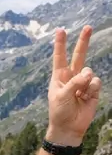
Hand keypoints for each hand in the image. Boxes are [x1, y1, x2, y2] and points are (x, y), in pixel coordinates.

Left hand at [47, 26, 101, 146]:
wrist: (69, 127)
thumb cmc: (59, 112)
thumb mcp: (61, 96)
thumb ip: (74, 82)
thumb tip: (88, 73)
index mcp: (59, 77)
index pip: (60, 57)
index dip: (60, 44)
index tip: (60, 30)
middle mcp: (72, 77)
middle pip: (79, 55)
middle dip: (83, 41)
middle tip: (88, 27)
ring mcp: (83, 83)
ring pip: (89, 71)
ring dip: (85, 81)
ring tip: (79, 94)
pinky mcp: (93, 90)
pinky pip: (96, 82)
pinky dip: (92, 89)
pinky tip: (86, 98)